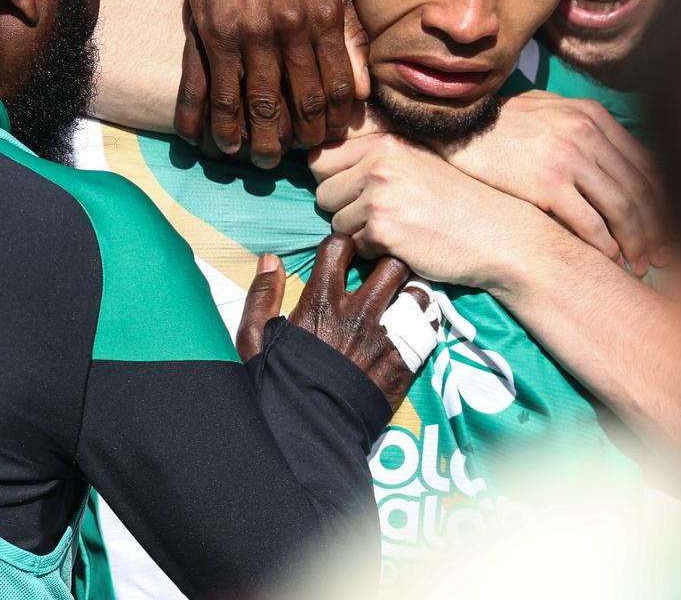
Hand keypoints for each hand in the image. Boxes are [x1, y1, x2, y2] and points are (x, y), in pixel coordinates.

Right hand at [179, 0, 368, 163]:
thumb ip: (348, 35)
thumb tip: (358, 92)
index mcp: (321, 15)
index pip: (334, 85)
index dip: (335, 120)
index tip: (332, 136)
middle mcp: (286, 27)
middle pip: (299, 102)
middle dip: (301, 137)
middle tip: (299, 154)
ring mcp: (246, 33)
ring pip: (256, 105)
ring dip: (258, 140)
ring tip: (261, 158)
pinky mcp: (212, 35)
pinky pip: (213, 91)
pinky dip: (213, 122)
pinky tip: (217, 141)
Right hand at [237, 235, 417, 406]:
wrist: (307, 436)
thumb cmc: (278, 387)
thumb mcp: (254, 340)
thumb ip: (262, 296)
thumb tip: (270, 259)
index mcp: (320, 303)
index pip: (339, 248)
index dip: (345, 243)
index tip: (347, 250)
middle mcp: (356, 315)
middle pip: (390, 264)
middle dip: (390, 259)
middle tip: (386, 266)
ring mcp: (383, 339)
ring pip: (415, 294)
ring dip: (411, 290)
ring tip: (405, 294)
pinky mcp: (401, 365)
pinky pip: (426, 331)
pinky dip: (424, 322)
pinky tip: (416, 324)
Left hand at [309, 132, 554, 291]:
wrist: (496, 233)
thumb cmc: (457, 201)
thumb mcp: (415, 163)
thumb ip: (374, 160)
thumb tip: (317, 165)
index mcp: (384, 142)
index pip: (320, 157)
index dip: (333, 178)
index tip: (353, 191)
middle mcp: (377, 164)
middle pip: (323, 193)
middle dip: (343, 208)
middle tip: (380, 215)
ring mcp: (379, 197)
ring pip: (335, 223)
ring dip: (358, 232)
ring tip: (396, 228)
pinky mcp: (383, 231)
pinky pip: (355, 246)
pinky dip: (373, 252)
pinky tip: (404, 244)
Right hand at [442, 91, 668, 274]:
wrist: (458, 127)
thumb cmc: (504, 123)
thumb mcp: (552, 110)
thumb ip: (587, 128)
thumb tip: (620, 158)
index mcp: (593, 116)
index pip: (645, 163)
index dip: (663, 200)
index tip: (669, 227)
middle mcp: (587, 132)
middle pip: (640, 188)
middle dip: (657, 228)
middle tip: (664, 257)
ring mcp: (567, 157)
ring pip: (621, 207)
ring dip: (637, 241)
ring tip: (641, 264)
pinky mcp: (545, 183)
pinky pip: (589, 222)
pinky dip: (606, 245)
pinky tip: (611, 260)